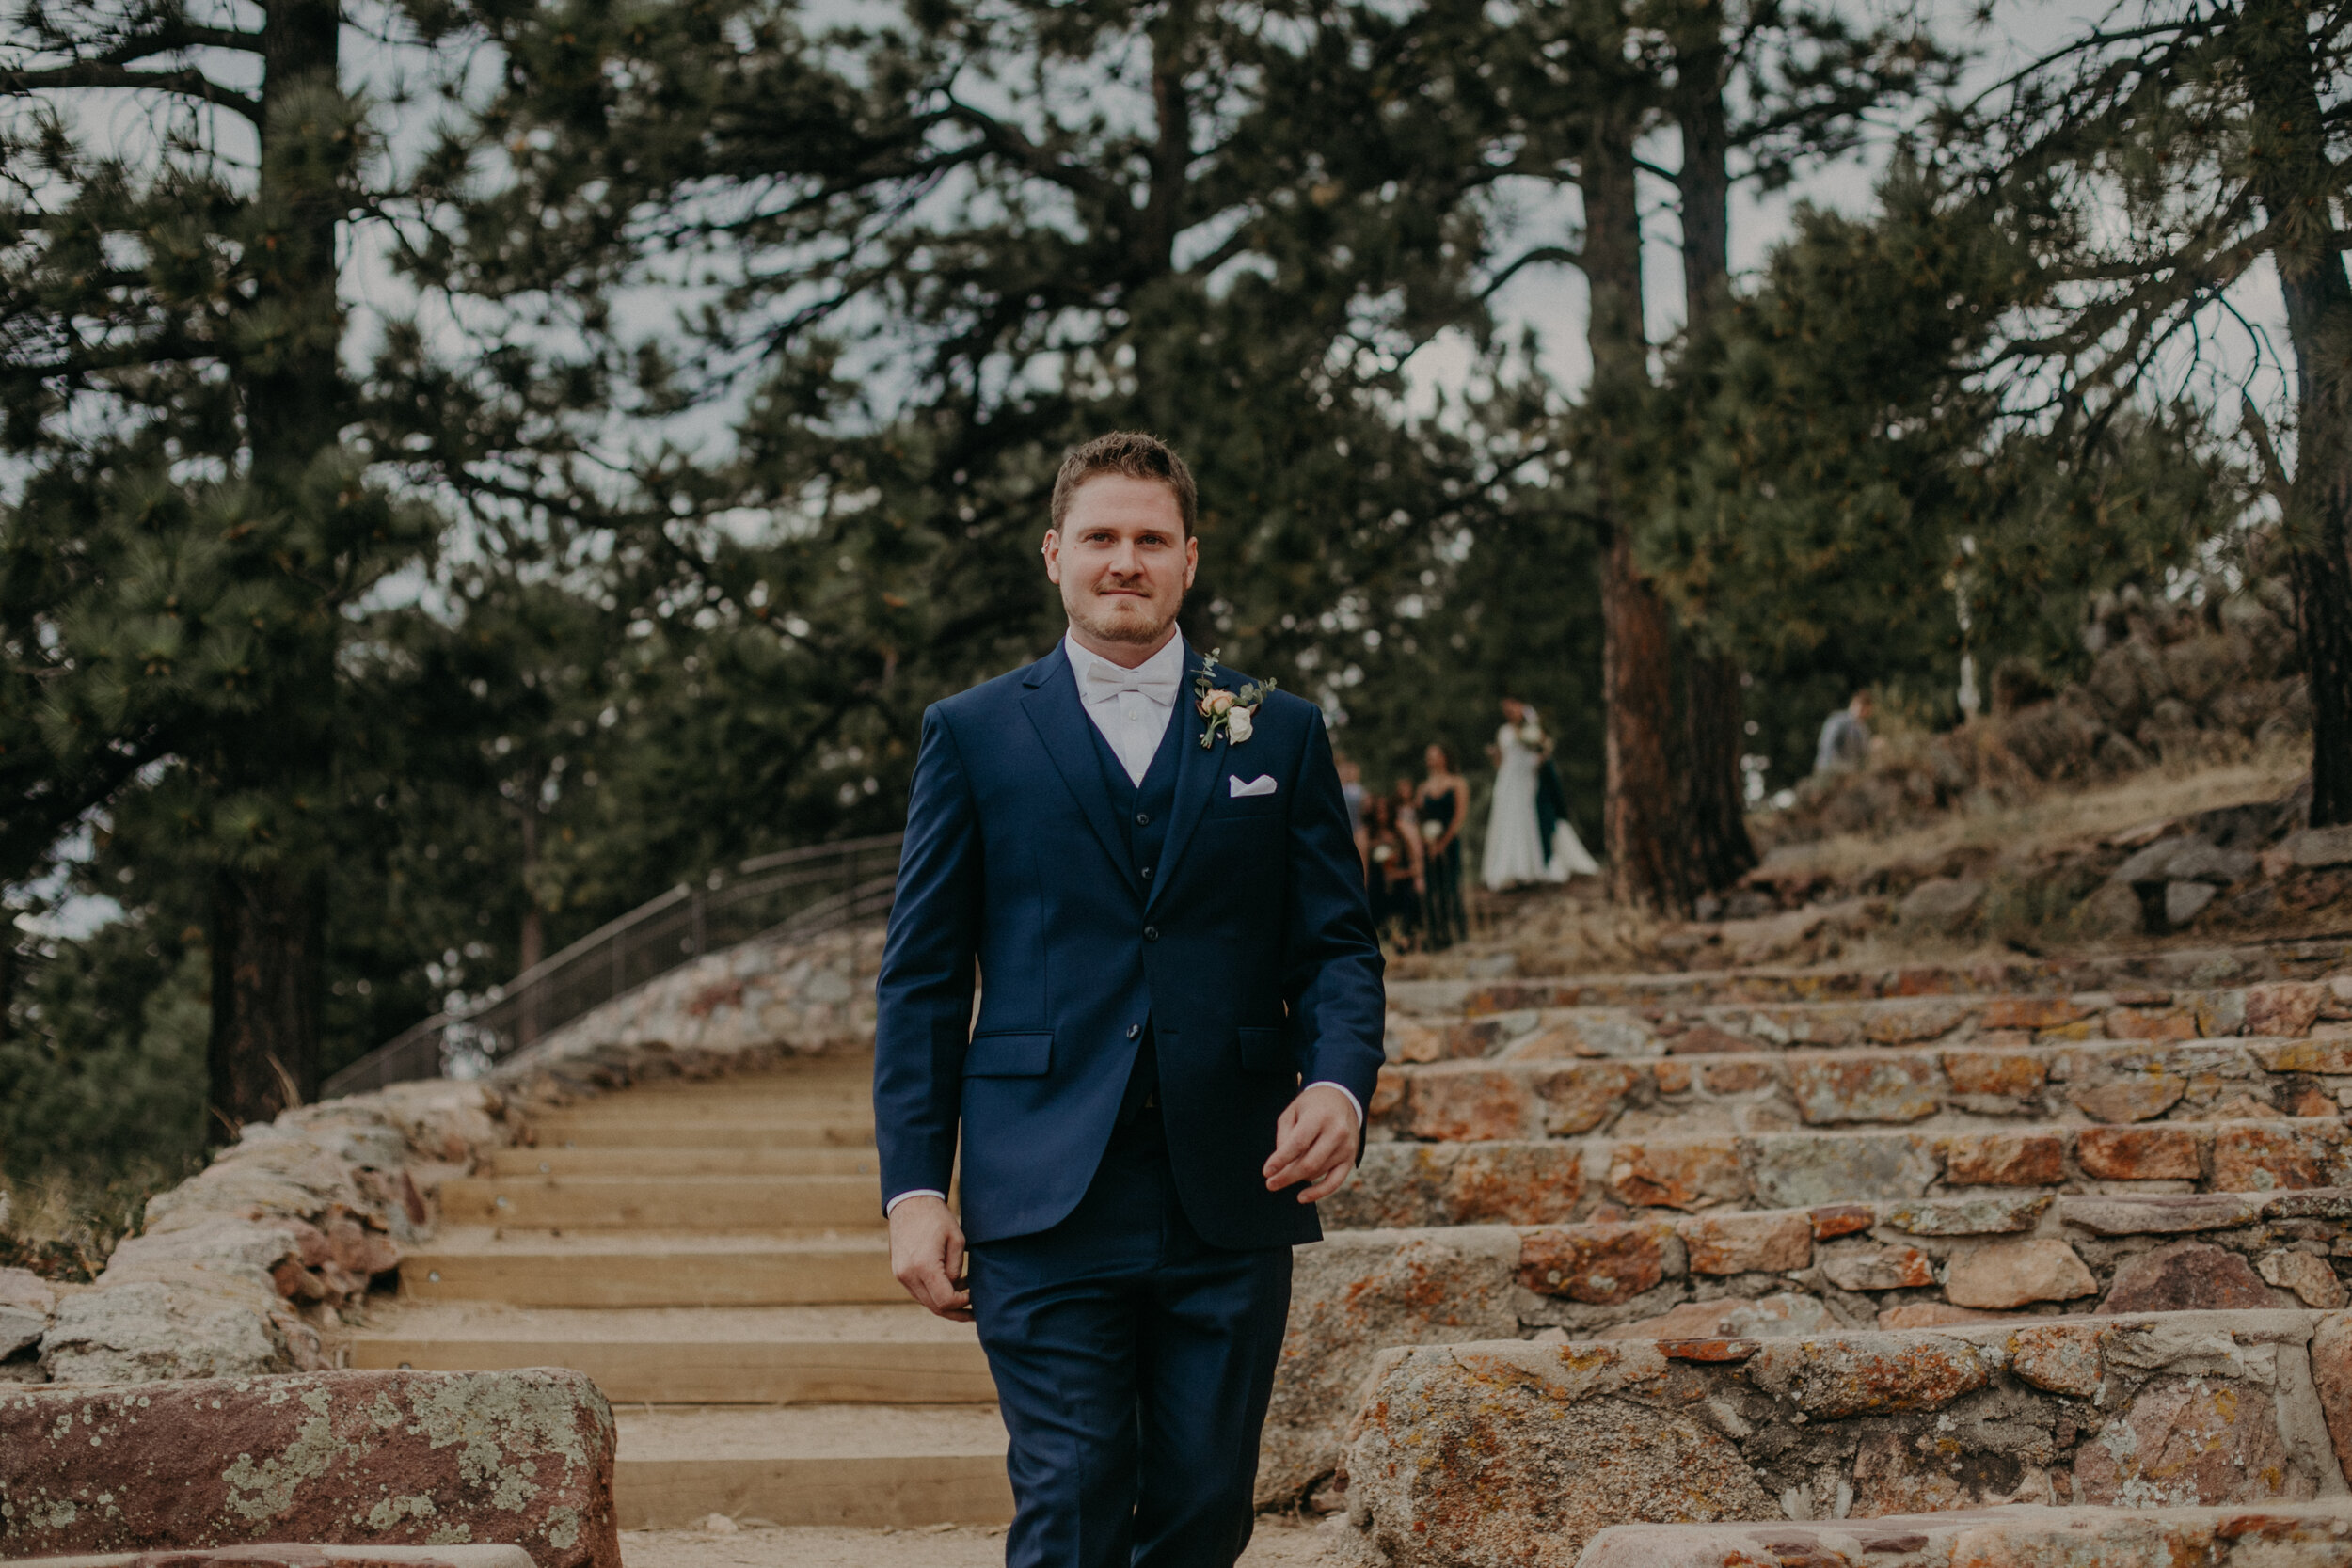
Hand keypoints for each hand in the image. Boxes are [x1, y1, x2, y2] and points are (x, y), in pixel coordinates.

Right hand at [888, 1195, 971, 1321]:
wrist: (910, 1202)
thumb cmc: (936, 1217)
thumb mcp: (956, 1240)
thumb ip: (956, 1269)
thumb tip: (955, 1287)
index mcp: (924, 1267)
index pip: (945, 1301)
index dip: (962, 1304)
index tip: (974, 1298)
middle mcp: (908, 1275)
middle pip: (934, 1307)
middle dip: (955, 1312)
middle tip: (973, 1312)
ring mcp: (900, 1275)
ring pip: (925, 1301)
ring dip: (945, 1303)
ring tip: (965, 1294)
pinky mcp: (898, 1272)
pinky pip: (918, 1291)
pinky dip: (933, 1293)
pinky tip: (950, 1285)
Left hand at [1263, 1084, 1357, 1202]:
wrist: (1342, 1099)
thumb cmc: (1311, 1106)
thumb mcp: (1292, 1112)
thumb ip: (1285, 1136)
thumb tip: (1280, 1166)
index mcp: (1320, 1116)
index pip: (1298, 1143)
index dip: (1281, 1159)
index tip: (1266, 1172)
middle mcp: (1337, 1132)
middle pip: (1308, 1163)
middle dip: (1286, 1177)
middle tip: (1270, 1184)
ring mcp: (1347, 1147)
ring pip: (1317, 1172)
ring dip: (1298, 1176)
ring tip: (1286, 1171)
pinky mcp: (1351, 1159)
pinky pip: (1334, 1182)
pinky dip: (1318, 1193)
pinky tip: (1301, 1197)